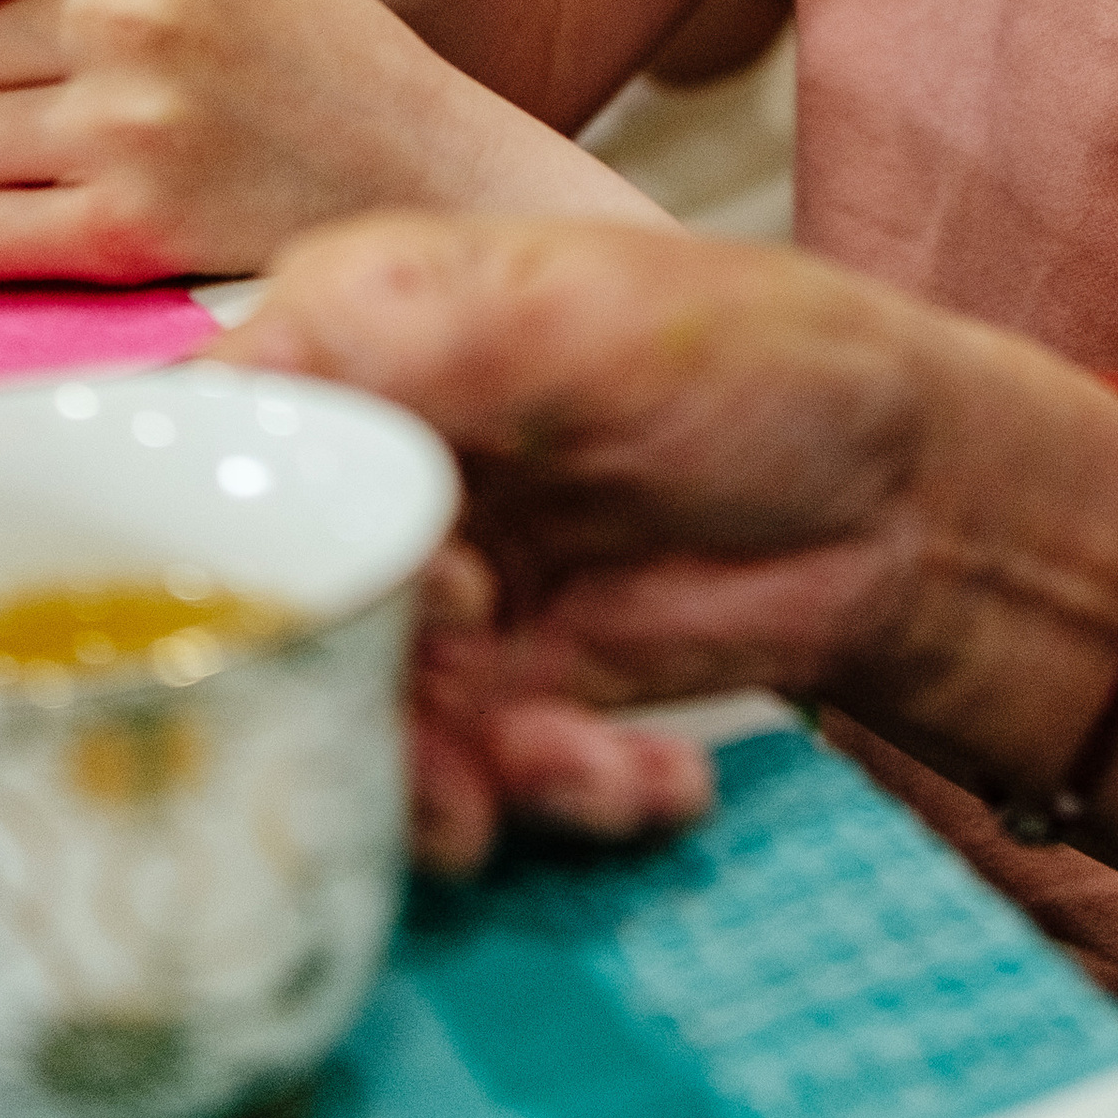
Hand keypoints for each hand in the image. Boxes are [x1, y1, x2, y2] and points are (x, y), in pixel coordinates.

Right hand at [236, 213, 1117, 869]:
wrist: (919, 505)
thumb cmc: (771, 362)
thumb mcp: (581, 319)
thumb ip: (397, 342)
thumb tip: (213, 400)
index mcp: (352, 331)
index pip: (197, 451)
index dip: (234, 555)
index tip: (345, 617)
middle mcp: (366, 458)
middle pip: (259, 610)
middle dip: (349, 707)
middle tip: (454, 758)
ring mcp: (425, 580)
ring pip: (351, 717)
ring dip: (454, 778)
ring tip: (574, 773)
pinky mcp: (494, 685)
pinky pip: (456, 776)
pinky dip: (544, 798)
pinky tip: (648, 781)